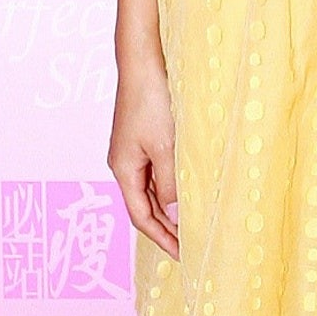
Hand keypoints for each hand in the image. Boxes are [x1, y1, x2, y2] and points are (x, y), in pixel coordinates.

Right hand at [108, 57, 179, 259]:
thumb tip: (174, 215)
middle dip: (167, 227)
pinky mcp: (144, 138)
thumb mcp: (165, 147)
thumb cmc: (151, 100)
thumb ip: (170, 183)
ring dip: (171, 207)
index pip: (141, 216)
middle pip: (145, 206)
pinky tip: (188, 192)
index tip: (183, 254)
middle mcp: (124, 163)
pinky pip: (157, 172)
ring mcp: (133, 151)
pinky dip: (172, 186)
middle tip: (192, 245)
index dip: (162, 238)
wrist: (143, 61)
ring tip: (193, 224)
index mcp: (123, 169)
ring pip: (152, 189)